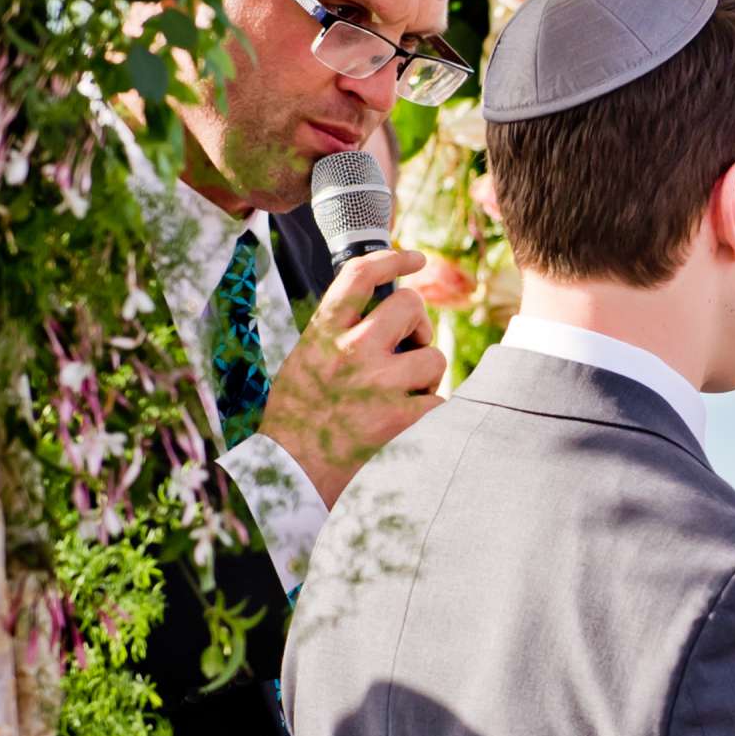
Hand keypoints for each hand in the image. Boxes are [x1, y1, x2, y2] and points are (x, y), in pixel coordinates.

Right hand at [259, 248, 445, 506]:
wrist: (293, 477)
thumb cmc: (300, 420)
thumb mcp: (306, 361)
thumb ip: (338, 334)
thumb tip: (382, 309)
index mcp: (323, 332)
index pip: (360, 275)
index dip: (393, 259)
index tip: (415, 258)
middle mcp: (352, 349)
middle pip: (411, 305)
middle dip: (420, 324)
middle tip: (411, 346)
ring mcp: (380, 383)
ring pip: (434, 356)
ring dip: (426, 375)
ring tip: (402, 396)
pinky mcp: (403, 418)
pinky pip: (441, 401)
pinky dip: (432, 412)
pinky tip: (410, 424)